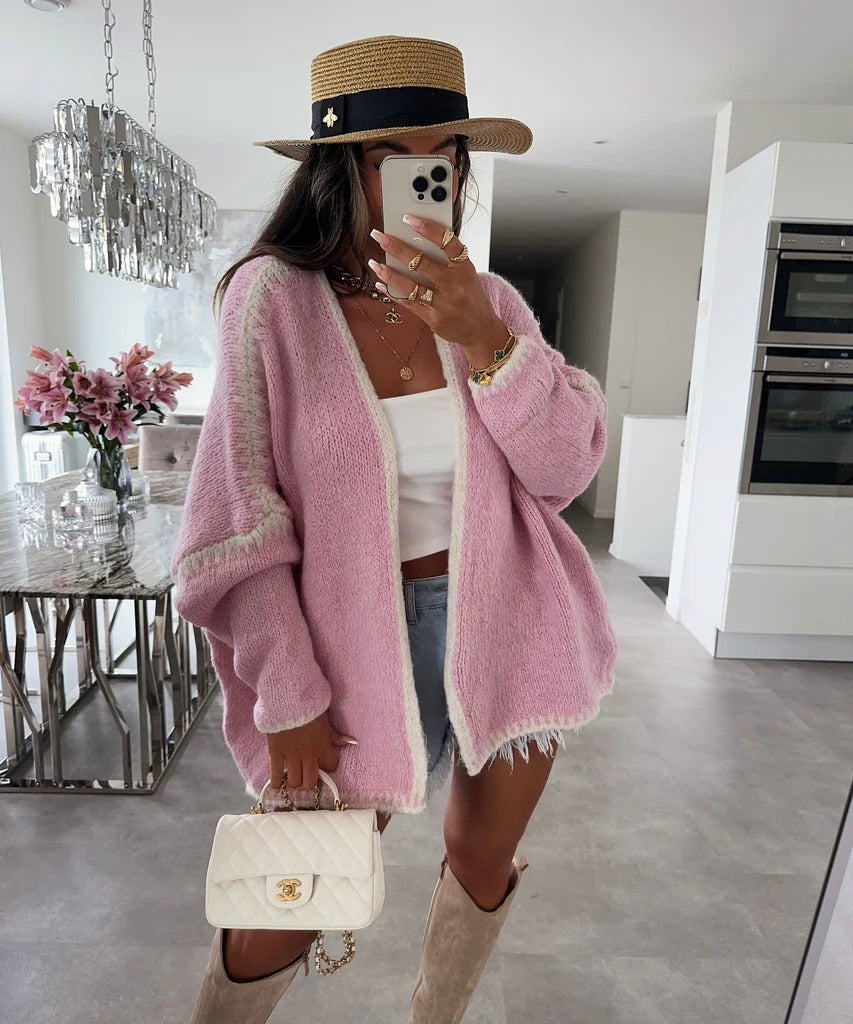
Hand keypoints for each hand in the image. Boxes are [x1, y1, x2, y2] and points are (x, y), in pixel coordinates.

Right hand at [266, 711, 356, 792]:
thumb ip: (334, 735)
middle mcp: (308, 754)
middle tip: (305, 775)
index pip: (330, 766)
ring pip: (295, 781)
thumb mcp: (325, 720)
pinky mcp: (276, 752)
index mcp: (323, 746)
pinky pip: (276, 774)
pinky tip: (278, 783)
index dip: (327, 766)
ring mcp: (291, 755)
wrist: (287, 698)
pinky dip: (277, 781)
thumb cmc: (308, 706)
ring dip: (294, 781)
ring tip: (292, 776)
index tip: (323, 764)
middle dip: (308, 781)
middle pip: (310, 782)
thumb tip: (350, 741)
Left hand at [368, 216, 508, 367]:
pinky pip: (408, 303)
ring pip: (410, 286)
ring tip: (375, 264)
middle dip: (397, 248)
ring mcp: (443, 303)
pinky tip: (381, 284)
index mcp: (464, 268)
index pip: (447, 242)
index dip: (428, 229)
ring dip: (389, 274)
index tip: (408, 219)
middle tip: (380, 237)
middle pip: (422, 263)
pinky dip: (393, 292)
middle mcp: (455, 284)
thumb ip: (447, 259)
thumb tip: (416, 240)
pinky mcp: (433, 319)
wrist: (481, 330)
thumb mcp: (467, 273)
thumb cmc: (470, 297)